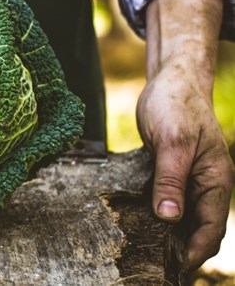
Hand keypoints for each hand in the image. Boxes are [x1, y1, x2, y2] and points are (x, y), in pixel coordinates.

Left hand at [139, 0, 234, 268]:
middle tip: (149, 264)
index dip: (193, 253)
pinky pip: (164, 200)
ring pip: (179, 217)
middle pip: (196, 229)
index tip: (169, 268)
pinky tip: (131, 222)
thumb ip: (171, 179)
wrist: (170, 79)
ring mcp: (186, 179)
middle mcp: (204, 185)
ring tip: (138, 250)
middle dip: (177, 249)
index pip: (210, 230)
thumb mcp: (172, 142)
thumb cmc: (176, 105)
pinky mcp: (168, 172)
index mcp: (215, 182)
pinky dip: (153, 214)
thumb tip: (168, 217)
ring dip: (164, 233)